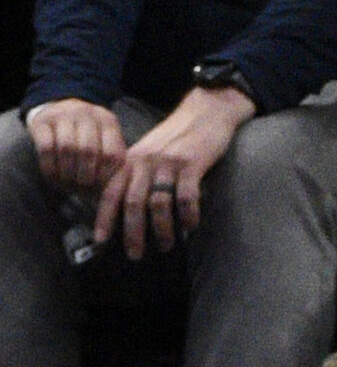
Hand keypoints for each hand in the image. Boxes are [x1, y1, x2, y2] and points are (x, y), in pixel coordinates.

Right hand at [27, 99, 125, 216]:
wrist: (59, 106)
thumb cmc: (86, 133)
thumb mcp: (104, 139)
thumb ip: (110, 160)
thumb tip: (112, 193)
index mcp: (108, 121)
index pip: (113, 153)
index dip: (106, 177)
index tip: (101, 192)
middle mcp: (87, 115)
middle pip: (89, 151)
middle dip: (85, 178)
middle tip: (82, 192)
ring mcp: (64, 115)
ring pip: (67, 149)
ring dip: (67, 174)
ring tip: (68, 187)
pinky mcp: (42, 122)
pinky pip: (46, 148)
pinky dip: (50, 168)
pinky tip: (53, 179)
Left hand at [100, 84, 254, 259]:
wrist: (206, 111)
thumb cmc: (177, 136)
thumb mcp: (149, 151)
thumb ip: (135, 173)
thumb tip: (123, 206)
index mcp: (131, 159)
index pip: (111, 191)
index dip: (104, 217)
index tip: (101, 240)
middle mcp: (145, 161)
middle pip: (133, 202)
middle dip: (132, 232)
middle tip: (135, 254)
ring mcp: (168, 162)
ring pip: (159, 202)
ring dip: (161, 229)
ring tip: (165, 245)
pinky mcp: (192, 163)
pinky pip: (186, 196)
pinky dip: (187, 215)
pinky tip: (190, 226)